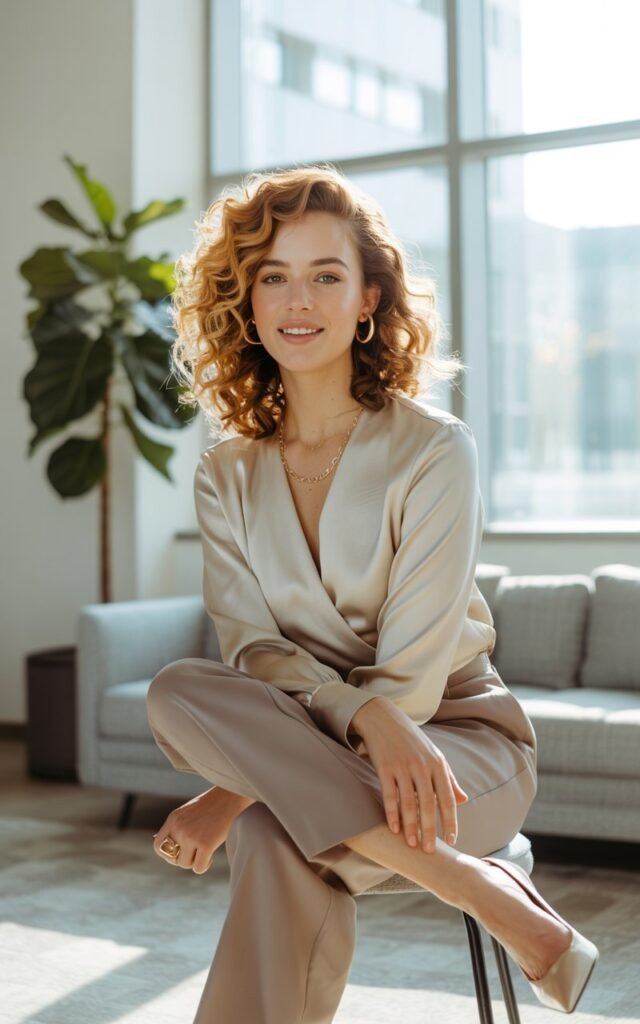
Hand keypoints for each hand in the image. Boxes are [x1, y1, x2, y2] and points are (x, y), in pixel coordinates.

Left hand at [153, 787, 253, 873]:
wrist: (232, 796)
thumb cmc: (214, 804)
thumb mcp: (190, 811)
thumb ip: (179, 826)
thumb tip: (168, 846)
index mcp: (173, 819)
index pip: (158, 845)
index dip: (166, 855)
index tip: (179, 853)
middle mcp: (179, 828)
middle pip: (172, 858)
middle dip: (183, 859)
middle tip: (194, 854)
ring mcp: (191, 836)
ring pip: (185, 864)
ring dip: (195, 862)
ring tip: (205, 853)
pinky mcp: (205, 844)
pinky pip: (198, 868)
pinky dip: (204, 866)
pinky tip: (211, 857)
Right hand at [350, 697, 467, 852]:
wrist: (384, 718)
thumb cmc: (412, 740)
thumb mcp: (434, 755)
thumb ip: (449, 779)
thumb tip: (464, 800)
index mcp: (438, 764)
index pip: (448, 798)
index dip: (451, 820)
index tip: (452, 840)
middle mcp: (422, 766)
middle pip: (429, 804)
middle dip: (431, 829)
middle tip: (430, 850)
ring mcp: (403, 766)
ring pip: (409, 802)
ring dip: (411, 825)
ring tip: (412, 844)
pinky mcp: (385, 767)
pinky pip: (390, 795)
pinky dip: (392, 813)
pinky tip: (393, 828)